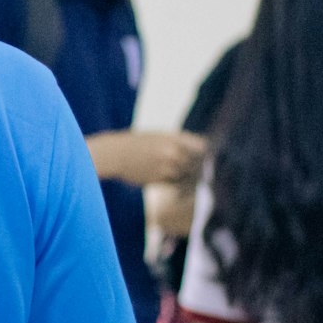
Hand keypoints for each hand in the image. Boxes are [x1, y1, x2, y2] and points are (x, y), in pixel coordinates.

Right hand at [89, 130, 205, 187]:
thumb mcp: (157, 136)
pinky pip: (177, 183)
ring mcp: (167, 165)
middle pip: (198, 162)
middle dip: (200, 167)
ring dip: (190, 178)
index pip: (202, 146)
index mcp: (174, 137)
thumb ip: (177, 143)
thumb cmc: (136, 144)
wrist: (114, 153)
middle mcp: (173, 150)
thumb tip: (199, 152)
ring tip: (190, 181)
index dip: (207, 152)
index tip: (207, 158)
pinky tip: (177, 186)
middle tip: (203, 173)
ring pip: (188, 174)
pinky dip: (179, 185)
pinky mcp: (160, 178)